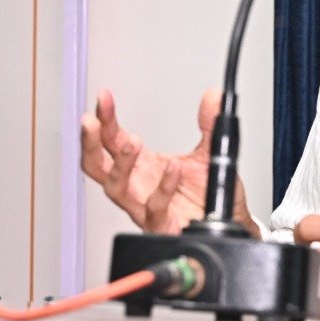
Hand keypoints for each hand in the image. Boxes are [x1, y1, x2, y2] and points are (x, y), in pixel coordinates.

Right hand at [80, 88, 256, 235]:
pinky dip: (163, 186)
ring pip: (115, 188)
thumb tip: (214, 96)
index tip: (104, 98)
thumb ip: (210, 123)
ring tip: (132, 141)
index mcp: (142, 164)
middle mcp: (138, 185)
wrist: (227, 223)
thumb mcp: (210, 152)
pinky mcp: (160, 224)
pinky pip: (154, 207)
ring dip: (120, 164)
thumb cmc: (208, 194)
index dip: (105, 118)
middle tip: (93, 122)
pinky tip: (173, 168)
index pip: (112, 138)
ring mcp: (145, 206)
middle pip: (98, 165)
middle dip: (91, 143)